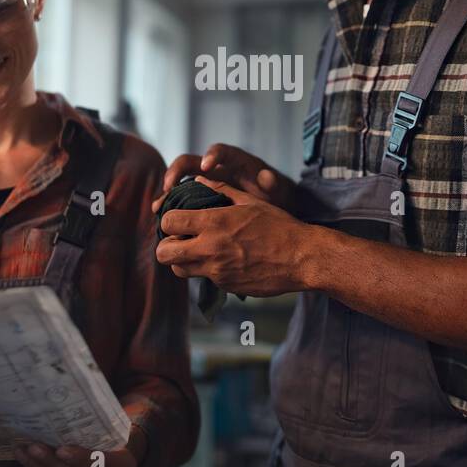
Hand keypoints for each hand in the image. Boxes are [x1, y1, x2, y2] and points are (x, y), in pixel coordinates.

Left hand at [14, 424, 147, 466]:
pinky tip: (28, 462)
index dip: (82, 459)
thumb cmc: (118, 437)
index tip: (61, 449)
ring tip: (23, 450)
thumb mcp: (120, 429)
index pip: (104, 464)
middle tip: (33, 446)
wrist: (126, 460)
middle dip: (52, 463)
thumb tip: (71, 399)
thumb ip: (103, 424)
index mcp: (126, 466)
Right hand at [152, 144, 296, 214]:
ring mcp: (202, 182)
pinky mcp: (197, 197)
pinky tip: (161, 221)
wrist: (268, 205)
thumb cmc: (271, 194)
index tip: (206, 166)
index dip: (212, 155)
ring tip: (158, 207)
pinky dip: (171, 208)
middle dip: (177, 171)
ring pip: (179, 181)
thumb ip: (271, 182)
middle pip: (190, 161)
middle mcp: (214, 167)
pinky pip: (180, 199)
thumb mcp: (275, 189)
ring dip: (168, 192)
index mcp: (233, 160)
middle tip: (169, 185)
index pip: (220, 151)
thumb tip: (267, 176)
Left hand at [155, 176, 312, 298]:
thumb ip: (220, 189)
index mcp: (214, 222)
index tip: (176, 219)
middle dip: (166, 244)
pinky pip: (204, 278)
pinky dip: (206, 270)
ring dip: (182, 260)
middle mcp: (210, 248)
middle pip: (164, 253)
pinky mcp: (226, 285)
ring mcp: (217, 270)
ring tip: (196, 251)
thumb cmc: (279, 226)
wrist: (302, 258)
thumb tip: (199, 180)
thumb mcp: (250, 201)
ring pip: (178, 270)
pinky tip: (223, 260)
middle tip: (178, 239)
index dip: (167, 219)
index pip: (168, 221)